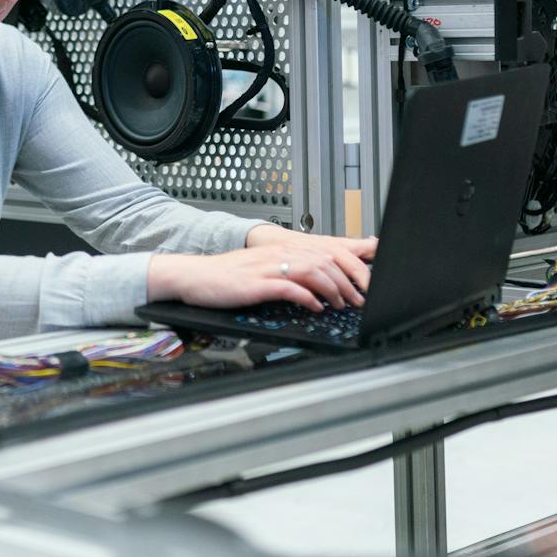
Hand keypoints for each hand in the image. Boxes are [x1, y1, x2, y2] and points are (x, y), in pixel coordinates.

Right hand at [149, 231, 375, 312]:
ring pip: (312, 271)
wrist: (194, 276)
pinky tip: (316, 307)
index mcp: (280, 249)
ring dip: (333, 289)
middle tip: (358, 300)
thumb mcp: (261, 269)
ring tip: (341, 304)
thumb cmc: (226, 276)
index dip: (348, 268)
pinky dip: (308, 298)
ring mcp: (267, 268)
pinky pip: (290, 288)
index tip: (361, 285)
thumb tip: (315, 285)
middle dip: (347, 281)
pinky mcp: (257, 284)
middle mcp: (277, 254)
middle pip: (324, 261)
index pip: (325, 252)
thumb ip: (287, 272)